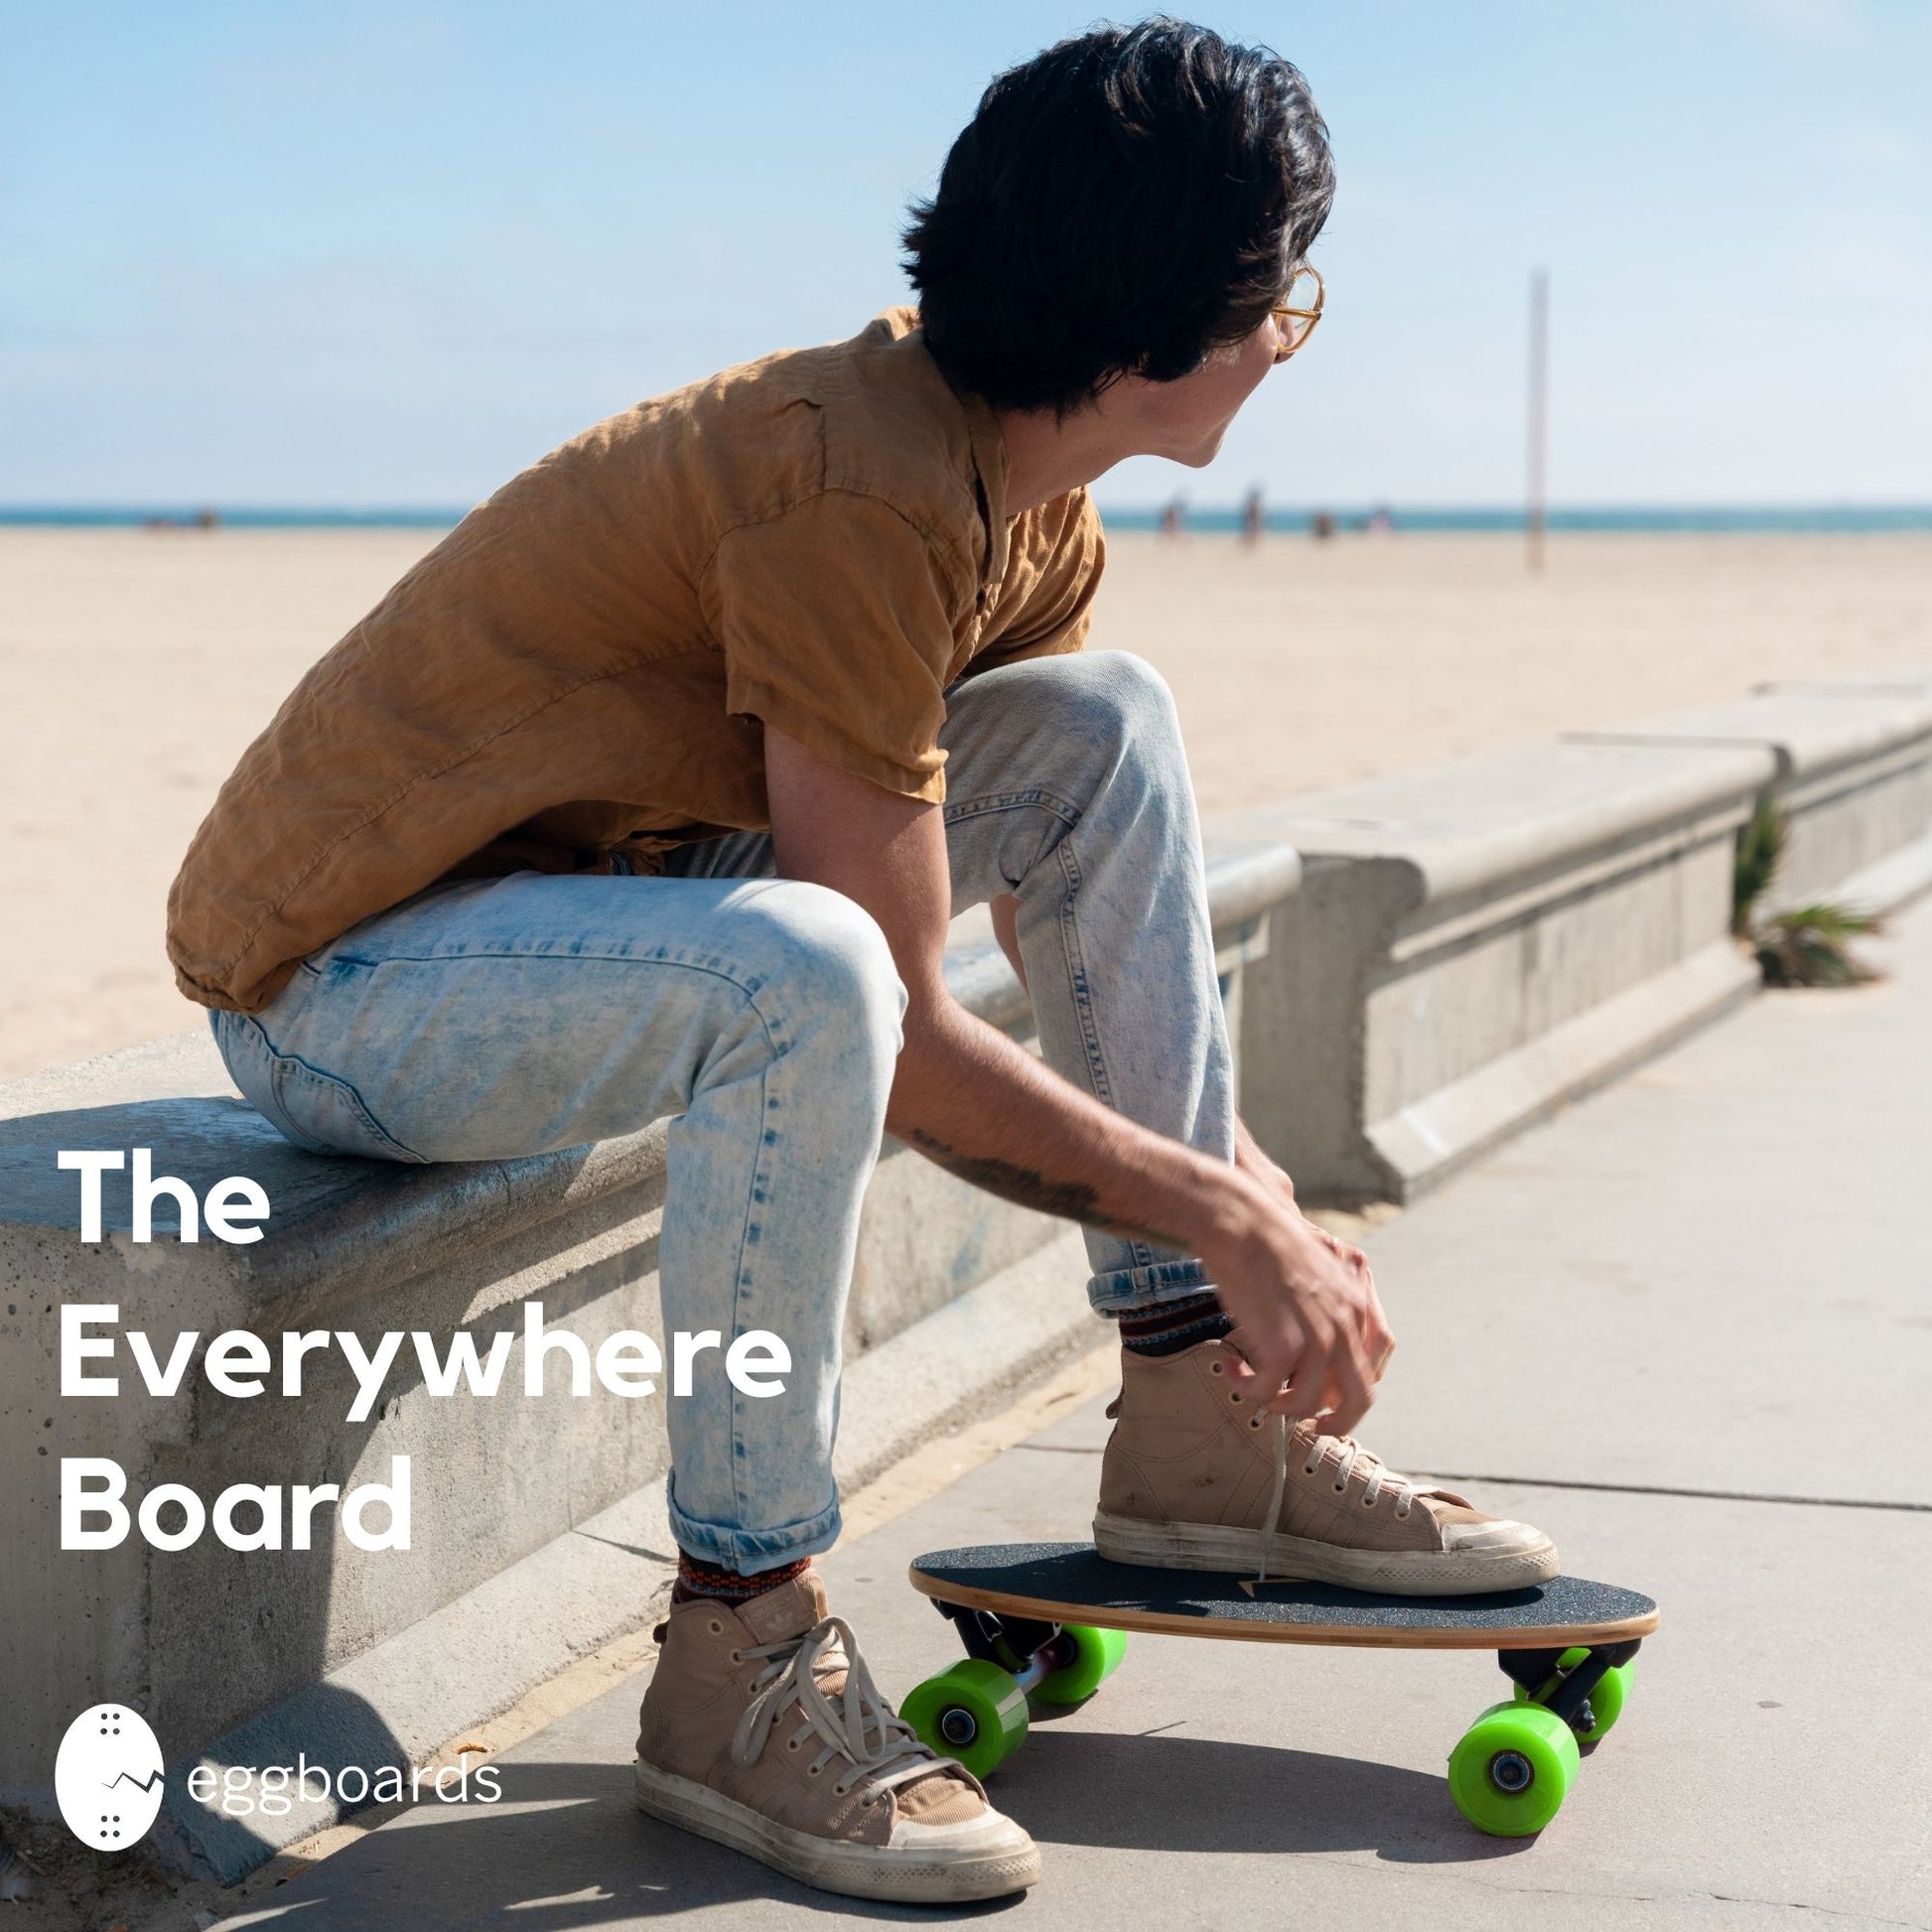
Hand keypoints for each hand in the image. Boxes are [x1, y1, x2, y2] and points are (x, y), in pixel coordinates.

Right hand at [1193, 1175, 1391, 1437]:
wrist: (1243, 1221)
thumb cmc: (1266, 1239)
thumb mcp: (1316, 1269)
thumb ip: (1327, 1303)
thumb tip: (1311, 1343)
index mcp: (1357, 1303)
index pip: (1377, 1362)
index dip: (1355, 1386)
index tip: (1332, 1396)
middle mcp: (1346, 1325)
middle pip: (1360, 1398)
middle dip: (1336, 1422)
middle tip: (1312, 1428)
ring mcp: (1318, 1339)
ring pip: (1310, 1404)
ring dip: (1281, 1407)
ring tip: (1254, 1390)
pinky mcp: (1283, 1347)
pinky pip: (1269, 1392)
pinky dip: (1248, 1389)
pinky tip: (1232, 1370)